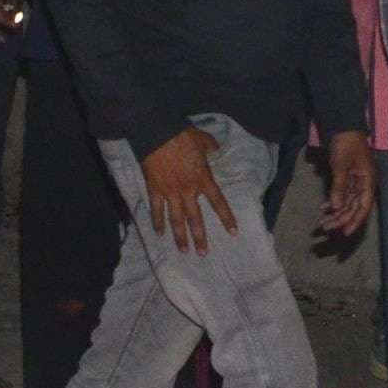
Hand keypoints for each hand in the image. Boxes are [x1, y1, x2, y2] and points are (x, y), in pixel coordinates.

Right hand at [138, 127, 237, 256]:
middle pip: (195, 219)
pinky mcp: (155, 189)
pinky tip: (158, 233)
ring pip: (176, 219)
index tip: (233, 233)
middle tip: (203, 253)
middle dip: (200, 237)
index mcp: (203, 179)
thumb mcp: (203, 140)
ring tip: (183, 250)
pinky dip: (157, 222)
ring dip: (179, 236)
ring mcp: (170, 192)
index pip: (218, 203)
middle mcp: (188, 190)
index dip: (226, 218)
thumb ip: (211, 148)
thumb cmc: (182, 136)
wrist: (158, 133)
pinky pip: (156, 209)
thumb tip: (215, 149)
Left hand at [319, 130, 376, 238]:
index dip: (356, 221)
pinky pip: (342, 195)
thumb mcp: (341, 166)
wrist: (344, 128)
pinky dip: (333, 202)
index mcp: (368, 181)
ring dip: (335, 213)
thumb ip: (339, 187)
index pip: (364, 206)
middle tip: (324, 228)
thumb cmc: (346, 145)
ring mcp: (356, 182)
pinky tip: (323, 208)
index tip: (345, 233)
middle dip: (340, 219)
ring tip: (321, 222)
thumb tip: (336, 208)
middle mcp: (364, 184)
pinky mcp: (348, 178)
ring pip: (347, 203)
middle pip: (354, 208)